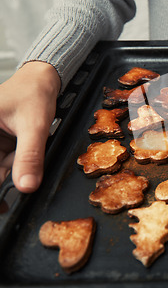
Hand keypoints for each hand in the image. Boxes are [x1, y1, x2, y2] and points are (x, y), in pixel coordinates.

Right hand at [0, 62, 59, 192]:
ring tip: (22, 165)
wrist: (44, 81)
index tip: (2, 206)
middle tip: (9, 205)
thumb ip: (30, 156)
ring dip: (13, 172)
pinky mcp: (0, 146)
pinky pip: (6, 165)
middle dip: (6, 179)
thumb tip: (26, 186)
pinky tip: (27, 169)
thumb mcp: (34, 125)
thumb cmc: (33, 93)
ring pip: (0, 169)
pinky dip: (18, 168)